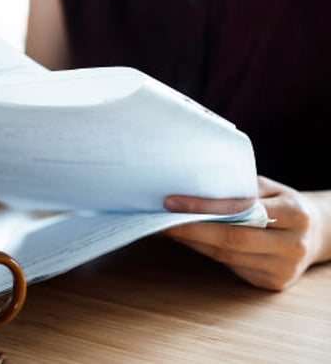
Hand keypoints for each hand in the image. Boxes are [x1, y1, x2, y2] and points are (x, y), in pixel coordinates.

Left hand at [161, 176, 324, 290]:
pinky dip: (205, 252)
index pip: (240, 211)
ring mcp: (283, 269)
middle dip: (189, 230)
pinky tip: (188, 241)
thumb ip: (238, 189)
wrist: (314, 234)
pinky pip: (230, 267)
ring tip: (166, 228)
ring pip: (226, 257)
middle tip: (157, 219)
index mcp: (295, 214)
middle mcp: (292, 245)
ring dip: (192, 242)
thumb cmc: (280, 203)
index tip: (170, 202)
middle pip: (230, 240)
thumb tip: (189, 187)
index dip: (202, 209)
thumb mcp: (267, 187)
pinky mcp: (272, 284)